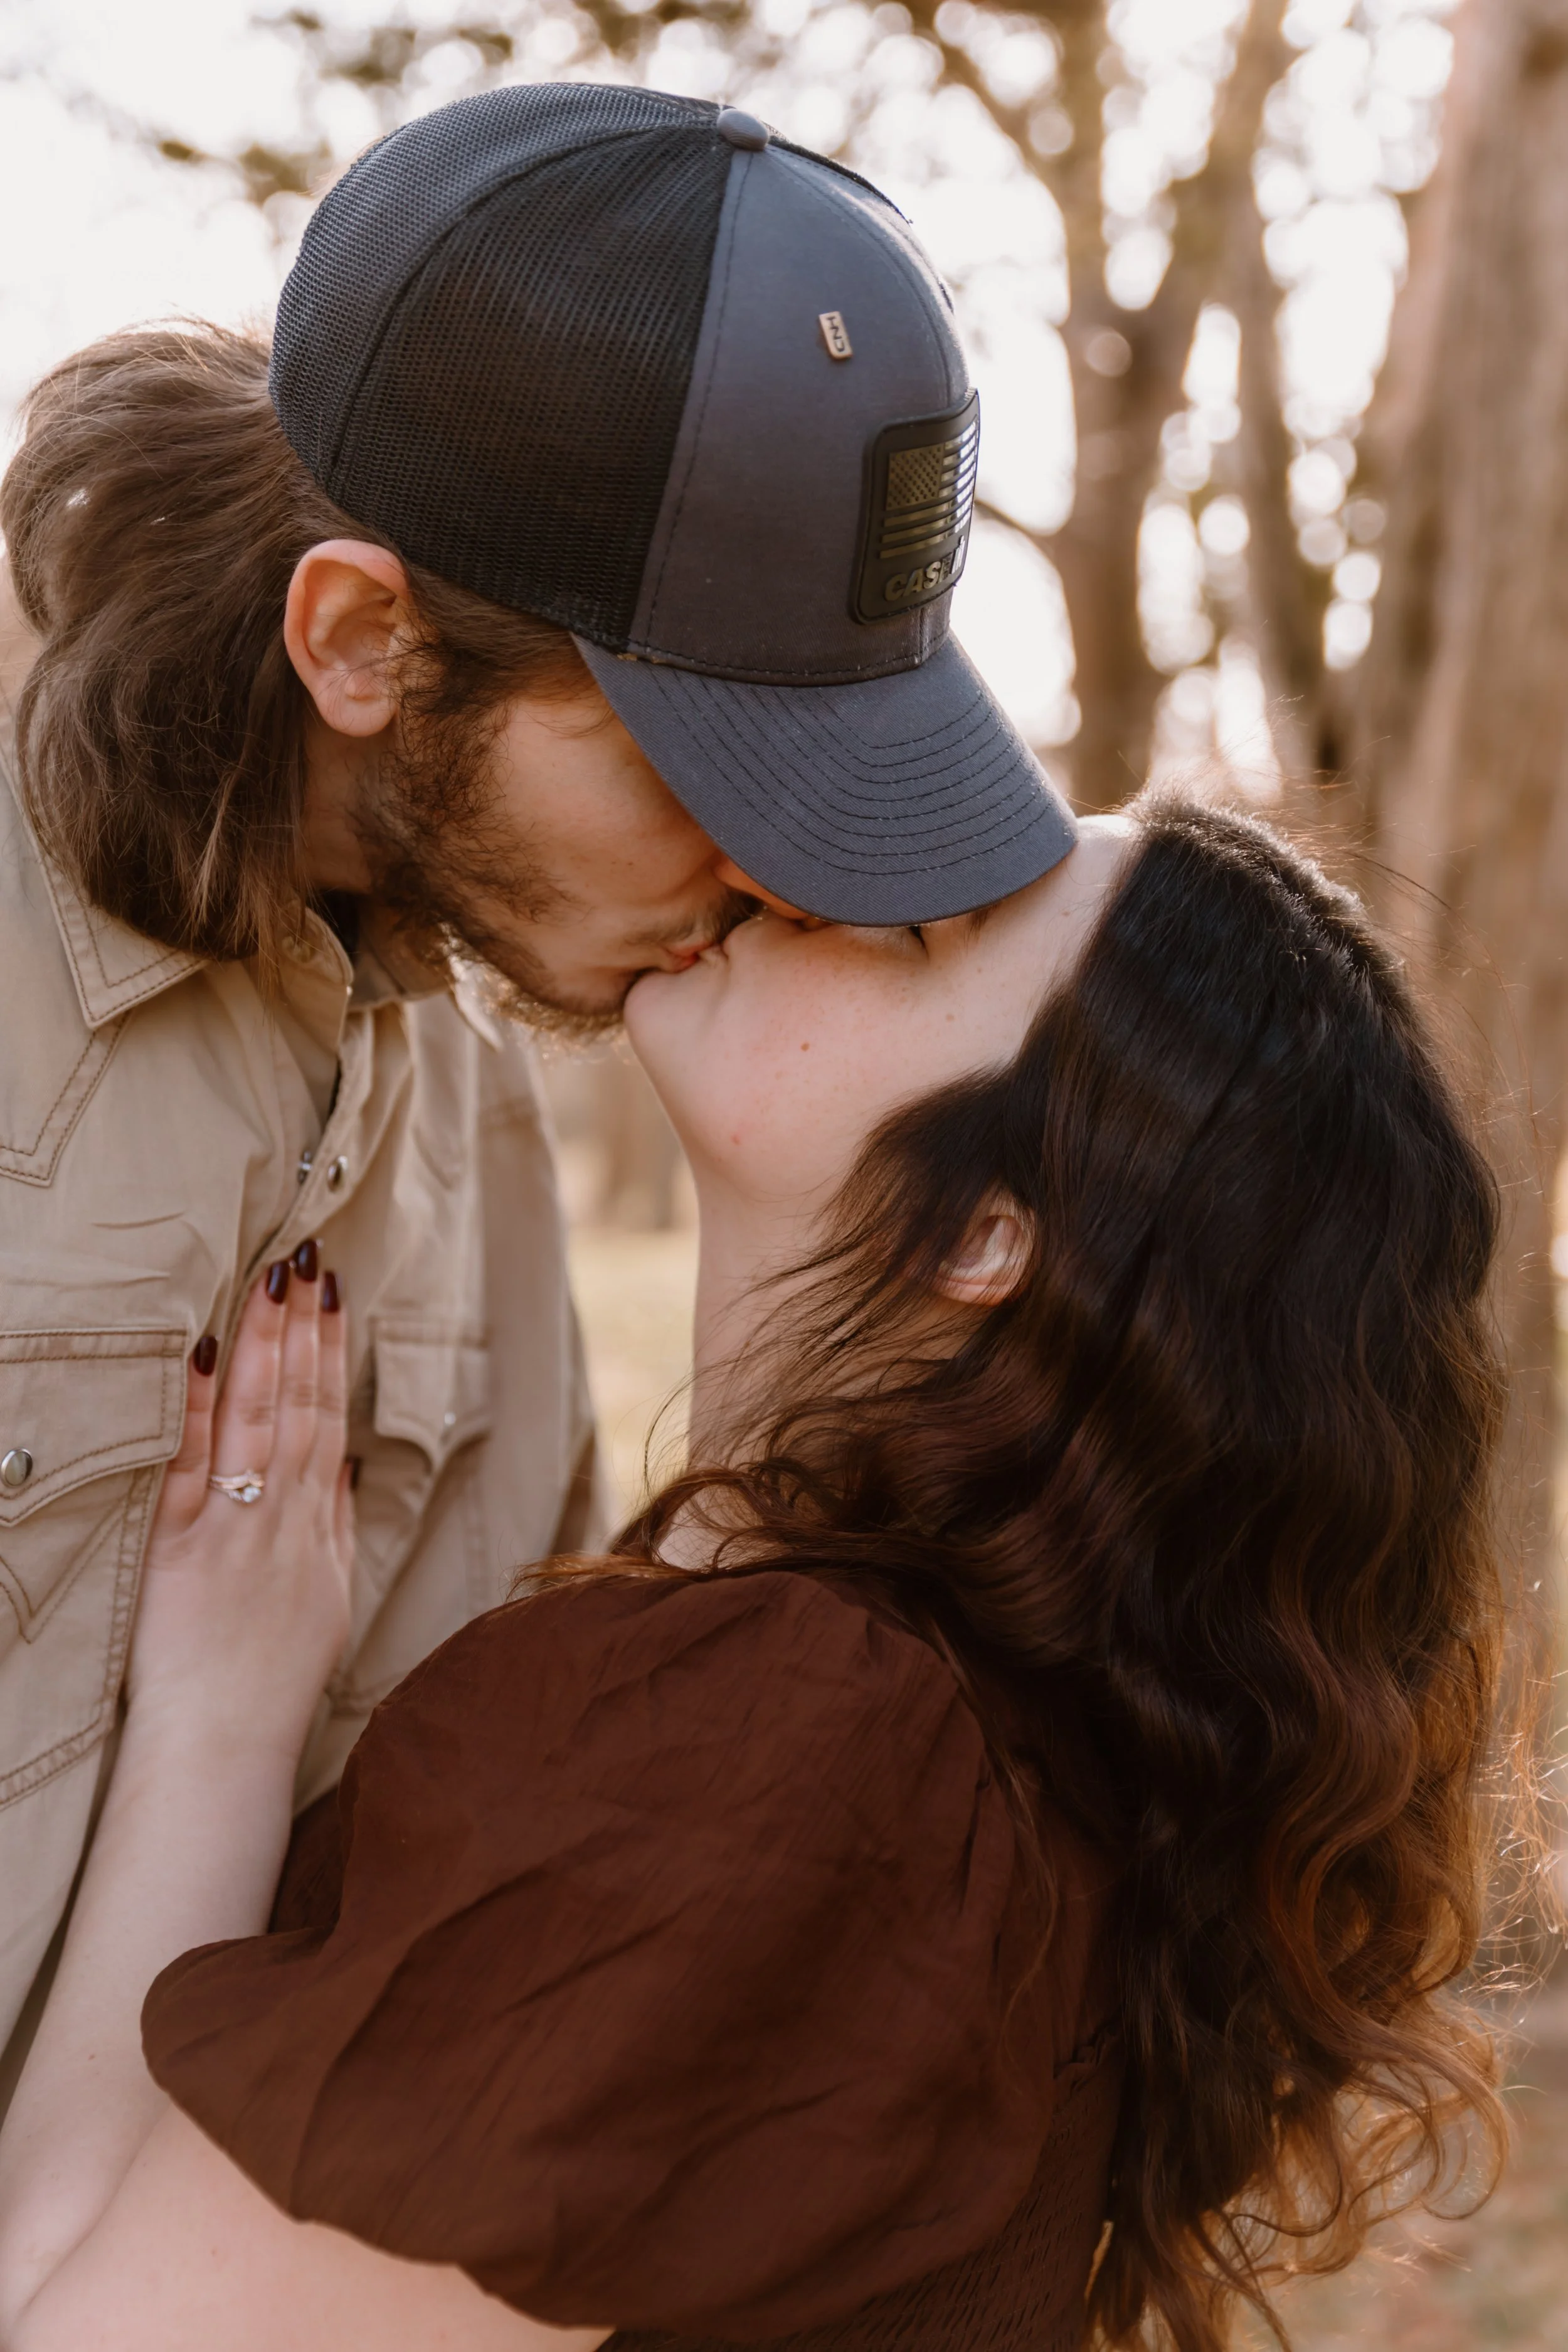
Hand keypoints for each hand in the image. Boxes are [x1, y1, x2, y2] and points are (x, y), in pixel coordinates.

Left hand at [128, 1255, 353, 1763]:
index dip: (330, 1353)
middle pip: (297, 1405)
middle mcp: (282, 1518)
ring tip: (271, 1281)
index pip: (327, 1418)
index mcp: (317, 1527)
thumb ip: (334, 1525)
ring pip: (256, 1419)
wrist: (227, 1744)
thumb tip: (340, 1462)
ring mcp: (234, 1530)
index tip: (331, 1294)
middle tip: (304, 1257)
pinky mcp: (180, 1549)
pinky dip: (195, 1404)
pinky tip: (199, 1350)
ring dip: (264, 1346)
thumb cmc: (273, 1681)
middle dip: (302, 1327)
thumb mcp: (328, 1600)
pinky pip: (188, 1462)